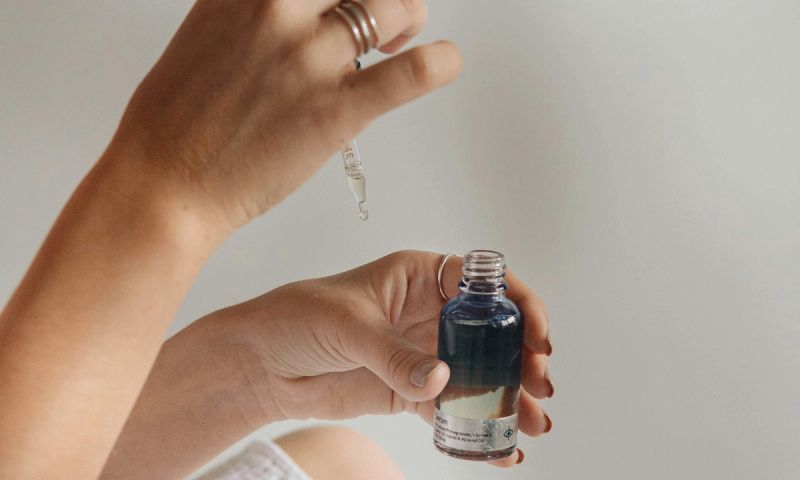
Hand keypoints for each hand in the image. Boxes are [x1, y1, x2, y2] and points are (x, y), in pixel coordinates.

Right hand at [106, 0, 461, 229]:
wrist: (164, 183)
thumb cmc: (178, 121)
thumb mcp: (207, 35)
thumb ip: (254, 14)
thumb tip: (298, 10)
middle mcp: (276, 10)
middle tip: (389, 16)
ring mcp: (308, 59)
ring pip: (393, 9)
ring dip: (409, 19)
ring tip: (402, 41)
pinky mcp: (334, 110)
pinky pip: (409, 74)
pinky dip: (440, 63)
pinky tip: (445, 62)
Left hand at [228, 250, 552, 465]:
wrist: (261, 363)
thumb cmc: (297, 318)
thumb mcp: (348, 326)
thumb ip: (394, 354)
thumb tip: (441, 379)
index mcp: (420, 277)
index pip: (484, 283)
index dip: (518, 303)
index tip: (536, 334)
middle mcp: (429, 312)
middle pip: (492, 331)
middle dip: (522, 356)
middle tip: (541, 385)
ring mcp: (422, 353)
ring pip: (479, 372)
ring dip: (509, 396)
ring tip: (534, 423)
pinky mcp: (410, 390)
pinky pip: (452, 408)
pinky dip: (476, 427)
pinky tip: (500, 447)